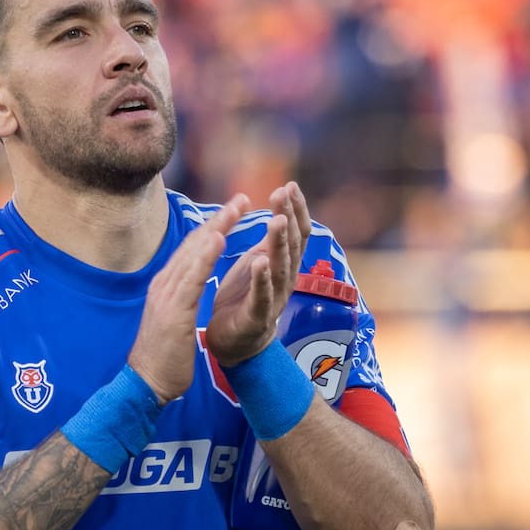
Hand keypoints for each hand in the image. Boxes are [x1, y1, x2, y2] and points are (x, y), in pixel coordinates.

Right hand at [128, 194, 250, 401]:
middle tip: (240, 198)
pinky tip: (218, 240)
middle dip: (218, 219)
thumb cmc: (163, 355)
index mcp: (166, 286)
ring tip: (234, 209)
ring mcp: (167, 296)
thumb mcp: (172, 318)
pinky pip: (192, 278)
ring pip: (193, 254)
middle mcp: (164, 284)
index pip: (192, 250)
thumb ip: (179, 296)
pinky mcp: (173, 311)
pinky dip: (204, 256)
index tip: (232, 210)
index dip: (213, 228)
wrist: (147, 384)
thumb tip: (187, 282)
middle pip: (193, 244)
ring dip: (215, 228)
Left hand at [206, 182, 310, 366]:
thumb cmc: (244, 299)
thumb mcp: (258, 264)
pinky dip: (262, 280)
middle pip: (291, 246)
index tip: (289, 186)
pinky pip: (262, 297)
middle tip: (283, 193)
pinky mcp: (256, 318)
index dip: (295, 210)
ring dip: (279, 243)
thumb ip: (271, 243)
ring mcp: (273, 300)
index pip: (296, 234)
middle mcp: (284, 281)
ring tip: (276, 220)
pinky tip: (259, 262)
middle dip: (288, 218)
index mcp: (283, 265)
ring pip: (280, 268)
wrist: (233, 344)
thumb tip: (283, 212)